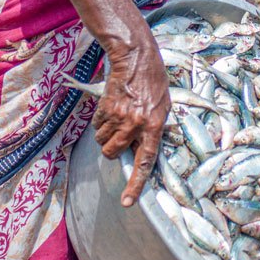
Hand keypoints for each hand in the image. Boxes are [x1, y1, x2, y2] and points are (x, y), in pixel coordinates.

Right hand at [92, 26, 169, 206]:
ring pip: (102, 141)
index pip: (145, 161)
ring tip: (116, 119)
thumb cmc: (153, 82)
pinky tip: (110, 109)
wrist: (136, 57)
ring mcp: (119, 116)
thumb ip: (153, 129)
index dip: (136, 183)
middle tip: (117, 138)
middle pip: (113, 153)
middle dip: (111, 150)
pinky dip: (100, 123)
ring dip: (105, 135)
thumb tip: (141, 150)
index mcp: (155, 126)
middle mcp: (136, 124)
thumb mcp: (163, 107)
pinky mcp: (106, 107)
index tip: (128, 201)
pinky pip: (96, 126)